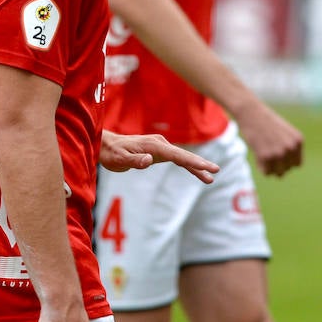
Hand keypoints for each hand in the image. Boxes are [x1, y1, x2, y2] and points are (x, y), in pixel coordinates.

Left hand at [99, 131, 218, 184]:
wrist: (106, 146)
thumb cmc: (111, 154)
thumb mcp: (120, 159)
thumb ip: (135, 160)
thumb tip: (149, 160)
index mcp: (153, 146)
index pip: (177, 155)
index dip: (193, 161)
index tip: (207, 166)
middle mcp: (159, 144)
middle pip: (184, 155)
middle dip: (200, 163)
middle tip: (216, 171)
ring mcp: (160, 147)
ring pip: (182, 157)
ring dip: (196, 166)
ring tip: (210, 178)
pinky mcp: (159, 151)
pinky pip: (177, 159)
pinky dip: (187, 165)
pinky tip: (197, 173)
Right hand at [234, 99, 302, 177]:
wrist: (251, 112)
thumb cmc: (265, 122)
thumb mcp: (285, 132)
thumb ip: (289, 148)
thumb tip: (283, 172)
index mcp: (298, 140)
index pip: (296, 164)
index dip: (286, 162)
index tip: (276, 155)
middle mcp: (291, 148)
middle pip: (287, 169)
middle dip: (277, 165)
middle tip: (267, 154)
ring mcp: (279, 152)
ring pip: (277, 173)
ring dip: (269, 167)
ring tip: (262, 156)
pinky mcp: (265, 156)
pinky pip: (266, 172)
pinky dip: (261, 167)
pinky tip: (257, 156)